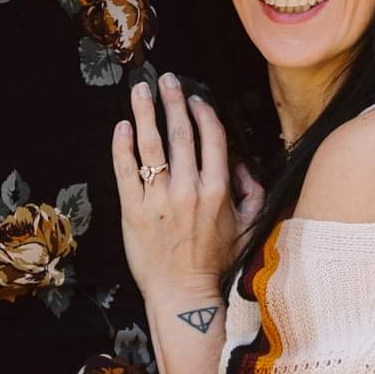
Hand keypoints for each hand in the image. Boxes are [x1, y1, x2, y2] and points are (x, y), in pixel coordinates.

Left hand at [113, 73, 242, 303]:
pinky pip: (126, 171)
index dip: (202, 112)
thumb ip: (252, 192)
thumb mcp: (248, 227)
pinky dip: (123, 146)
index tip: (194, 97)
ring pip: (151, 145)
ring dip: (144, 112)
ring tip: (139, 90)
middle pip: (180, 133)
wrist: (183, 294)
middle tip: (166, 79)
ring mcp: (158, 200)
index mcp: (218, 190)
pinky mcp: (133, 211)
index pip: (211, 137)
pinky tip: (122, 127)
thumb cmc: (216, 262)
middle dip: (172, 101)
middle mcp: (189, 190)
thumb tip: (243, 164)